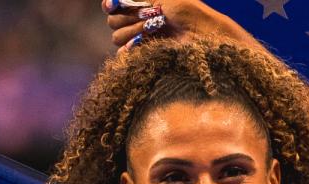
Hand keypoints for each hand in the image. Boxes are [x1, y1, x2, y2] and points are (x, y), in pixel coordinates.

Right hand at [104, 0, 253, 50]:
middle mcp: (135, 19)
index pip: (112, 4)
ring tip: (154, 27)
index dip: (109, 4)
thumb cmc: (186, 9)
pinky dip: (130, 47)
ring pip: (116, 36)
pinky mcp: (141, 53)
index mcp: (138, 3)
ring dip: (133, 30)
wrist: (199, 32)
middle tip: (149, 14)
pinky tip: (143, 42)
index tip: (112, 4)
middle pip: (112, 20)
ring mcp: (137, 37)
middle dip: (128, 17)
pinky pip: (123, 53)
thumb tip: (115, 0)